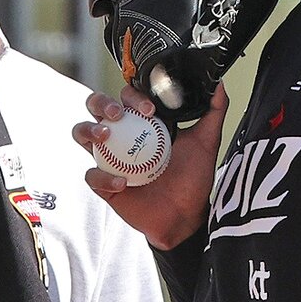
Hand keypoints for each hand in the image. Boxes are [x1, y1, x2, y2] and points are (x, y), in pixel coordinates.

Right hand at [71, 83, 227, 249]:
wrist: (186, 216)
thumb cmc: (192, 179)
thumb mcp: (205, 143)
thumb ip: (213, 112)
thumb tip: (219, 85)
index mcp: (142, 122)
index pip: (127, 97)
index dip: (132, 96)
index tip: (149, 108)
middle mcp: (122, 135)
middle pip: (97, 107)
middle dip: (101, 103)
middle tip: (118, 114)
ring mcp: (109, 158)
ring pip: (82, 133)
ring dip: (88, 129)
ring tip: (104, 136)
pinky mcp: (103, 182)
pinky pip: (92, 175)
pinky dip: (104, 177)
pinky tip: (122, 182)